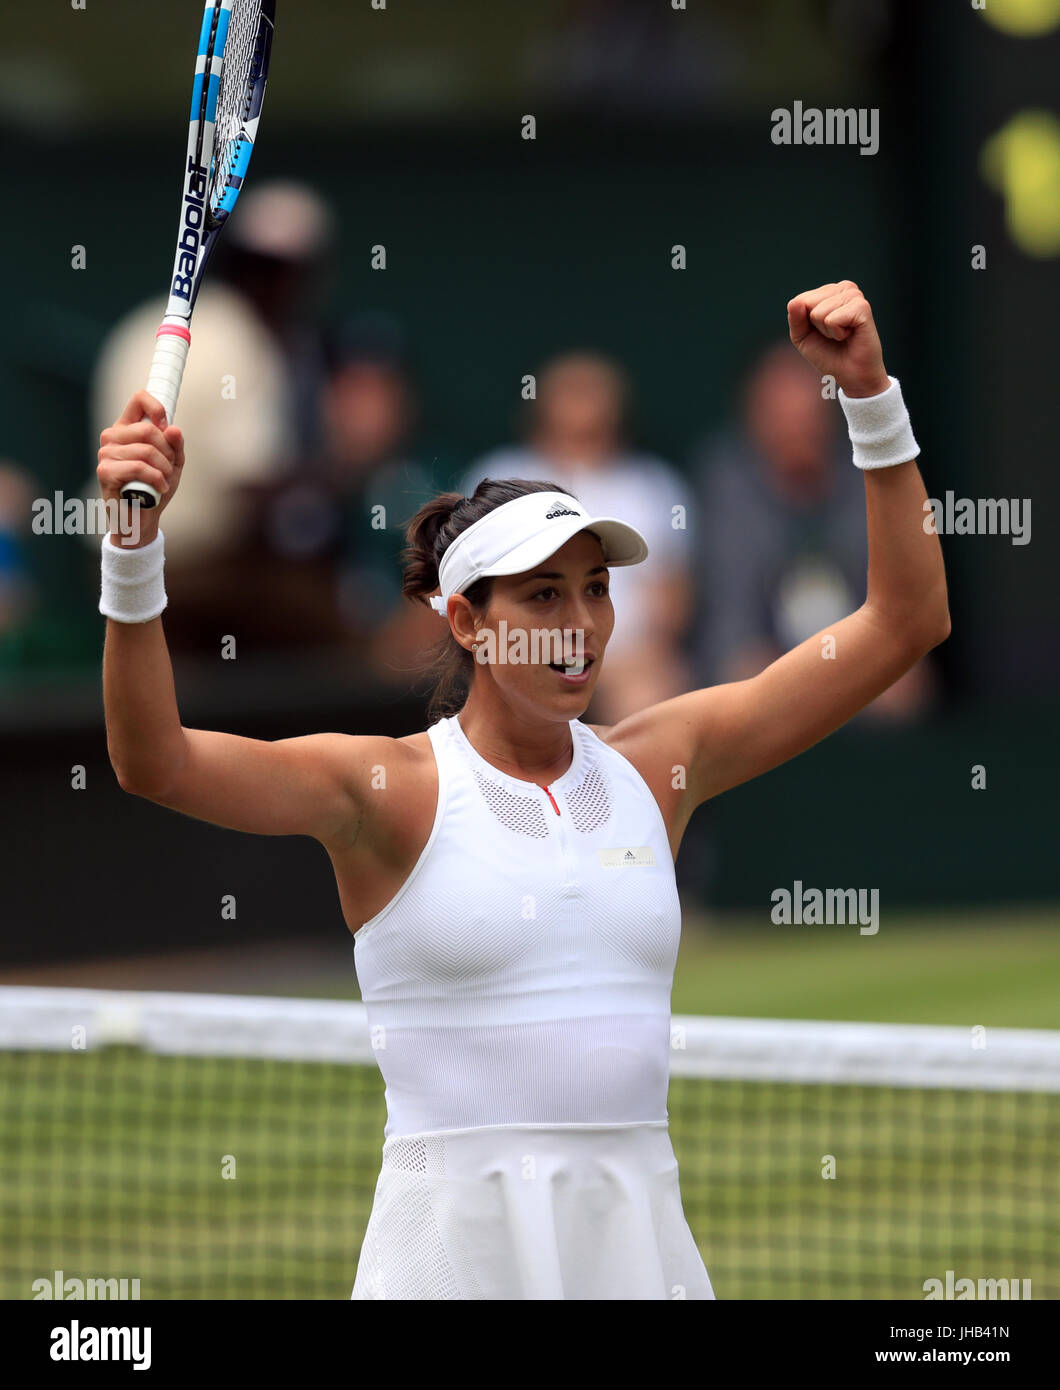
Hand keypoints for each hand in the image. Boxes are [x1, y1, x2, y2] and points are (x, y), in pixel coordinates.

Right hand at [97, 391, 184, 545]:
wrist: (142, 519)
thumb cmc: (154, 489)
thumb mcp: (172, 463)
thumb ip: (175, 444)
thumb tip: (173, 429)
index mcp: (126, 428)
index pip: (139, 399)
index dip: (157, 409)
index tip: (167, 428)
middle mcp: (112, 437)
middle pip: (148, 430)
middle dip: (168, 452)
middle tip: (169, 468)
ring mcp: (106, 453)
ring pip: (146, 450)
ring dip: (164, 469)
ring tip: (164, 481)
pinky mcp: (105, 471)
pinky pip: (139, 467)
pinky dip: (156, 479)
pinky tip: (159, 489)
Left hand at [786, 281, 889, 397]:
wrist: (852, 375)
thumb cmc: (829, 354)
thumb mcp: (803, 336)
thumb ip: (795, 318)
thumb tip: (795, 302)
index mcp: (830, 291)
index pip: (800, 300)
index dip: (805, 323)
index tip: (822, 332)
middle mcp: (844, 288)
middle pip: (807, 303)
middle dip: (815, 326)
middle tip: (833, 335)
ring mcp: (854, 296)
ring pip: (819, 312)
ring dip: (826, 331)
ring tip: (842, 335)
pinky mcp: (862, 307)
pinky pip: (832, 319)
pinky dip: (836, 333)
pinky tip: (849, 335)